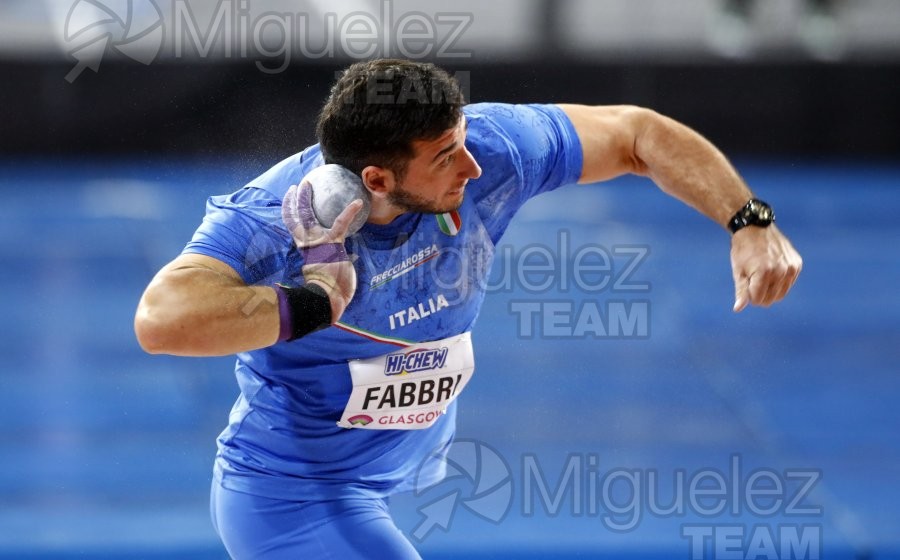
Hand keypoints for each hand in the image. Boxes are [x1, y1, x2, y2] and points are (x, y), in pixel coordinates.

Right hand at [282, 181, 363, 320]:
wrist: (328, 299)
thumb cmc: (327, 291)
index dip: (289, 212)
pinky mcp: (332, 243)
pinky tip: (359, 202)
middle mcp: (308, 243)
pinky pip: (340, 223)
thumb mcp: (323, 273)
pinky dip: (350, 211)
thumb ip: (324, 263)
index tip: (290, 199)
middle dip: (295, 200)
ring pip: (307, 215)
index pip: (293, 227)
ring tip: (309, 184)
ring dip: (306, 198)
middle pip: (296, 218)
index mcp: (306, 250)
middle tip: (298, 186)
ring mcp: (318, 242)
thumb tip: (329, 261)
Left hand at [730, 225, 801, 311]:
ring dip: (770, 290)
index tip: (745, 282)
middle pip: (771, 300)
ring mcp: (791, 267)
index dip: (749, 295)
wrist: (754, 228)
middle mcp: (781, 270)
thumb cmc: (742, 250)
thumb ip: (741, 291)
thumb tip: (737, 309)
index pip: (758, 300)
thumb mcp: (738, 271)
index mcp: (764, 272)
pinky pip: (788, 284)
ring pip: (781, 294)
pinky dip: (780, 282)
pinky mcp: (797, 264)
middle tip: (753, 278)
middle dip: (760, 294)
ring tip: (762, 274)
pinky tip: (772, 269)